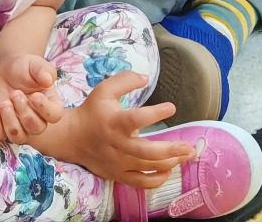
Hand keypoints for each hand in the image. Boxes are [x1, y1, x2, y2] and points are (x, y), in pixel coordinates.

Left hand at [0, 53, 63, 144]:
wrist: (3, 71)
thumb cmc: (23, 67)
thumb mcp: (34, 64)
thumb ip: (43, 70)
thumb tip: (48, 80)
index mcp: (50, 103)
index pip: (55, 115)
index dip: (45, 109)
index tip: (34, 95)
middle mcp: (37, 119)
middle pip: (37, 128)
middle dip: (25, 113)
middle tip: (15, 94)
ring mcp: (19, 125)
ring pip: (19, 137)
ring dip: (11, 121)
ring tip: (4, 103)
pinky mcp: (2, 128)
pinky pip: (0, 136)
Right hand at [50, 72, 192, 187]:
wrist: (72, 138)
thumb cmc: (92, 111)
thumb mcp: (105, 90)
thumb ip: (125, 80)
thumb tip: (146, 78)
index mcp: (115, 122)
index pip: (136, 119)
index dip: (155, 113)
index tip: (172, 107)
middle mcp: (118, 144)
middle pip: (147, 151)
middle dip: (171, 150)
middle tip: (189, 147)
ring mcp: (118, 162)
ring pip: (147, 168)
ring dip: (170, 163)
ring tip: (186, 156)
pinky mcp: (118, 174)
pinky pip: (140, 183)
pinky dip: (156, 180)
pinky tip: (168, 171)